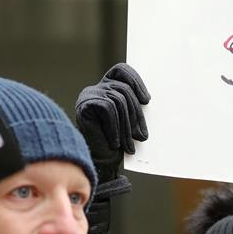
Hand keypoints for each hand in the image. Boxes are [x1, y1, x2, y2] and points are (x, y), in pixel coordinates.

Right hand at [75, 63, 150, 181]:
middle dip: (136, 114)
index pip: (121, 71)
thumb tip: (148, 99)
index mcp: (107, 87)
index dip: (136, 81)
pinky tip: (115, 143)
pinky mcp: (84, 105)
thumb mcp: (130, 121)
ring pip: (118, 100)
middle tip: (141, 136)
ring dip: (127, 126)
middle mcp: (96, 88)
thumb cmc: (116, 143)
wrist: (98, 162)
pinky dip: (115, 127)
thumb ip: (134, 105)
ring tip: (129, 144)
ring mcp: (89, 95)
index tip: (147, 101)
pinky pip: (108, 108)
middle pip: (124, 90)